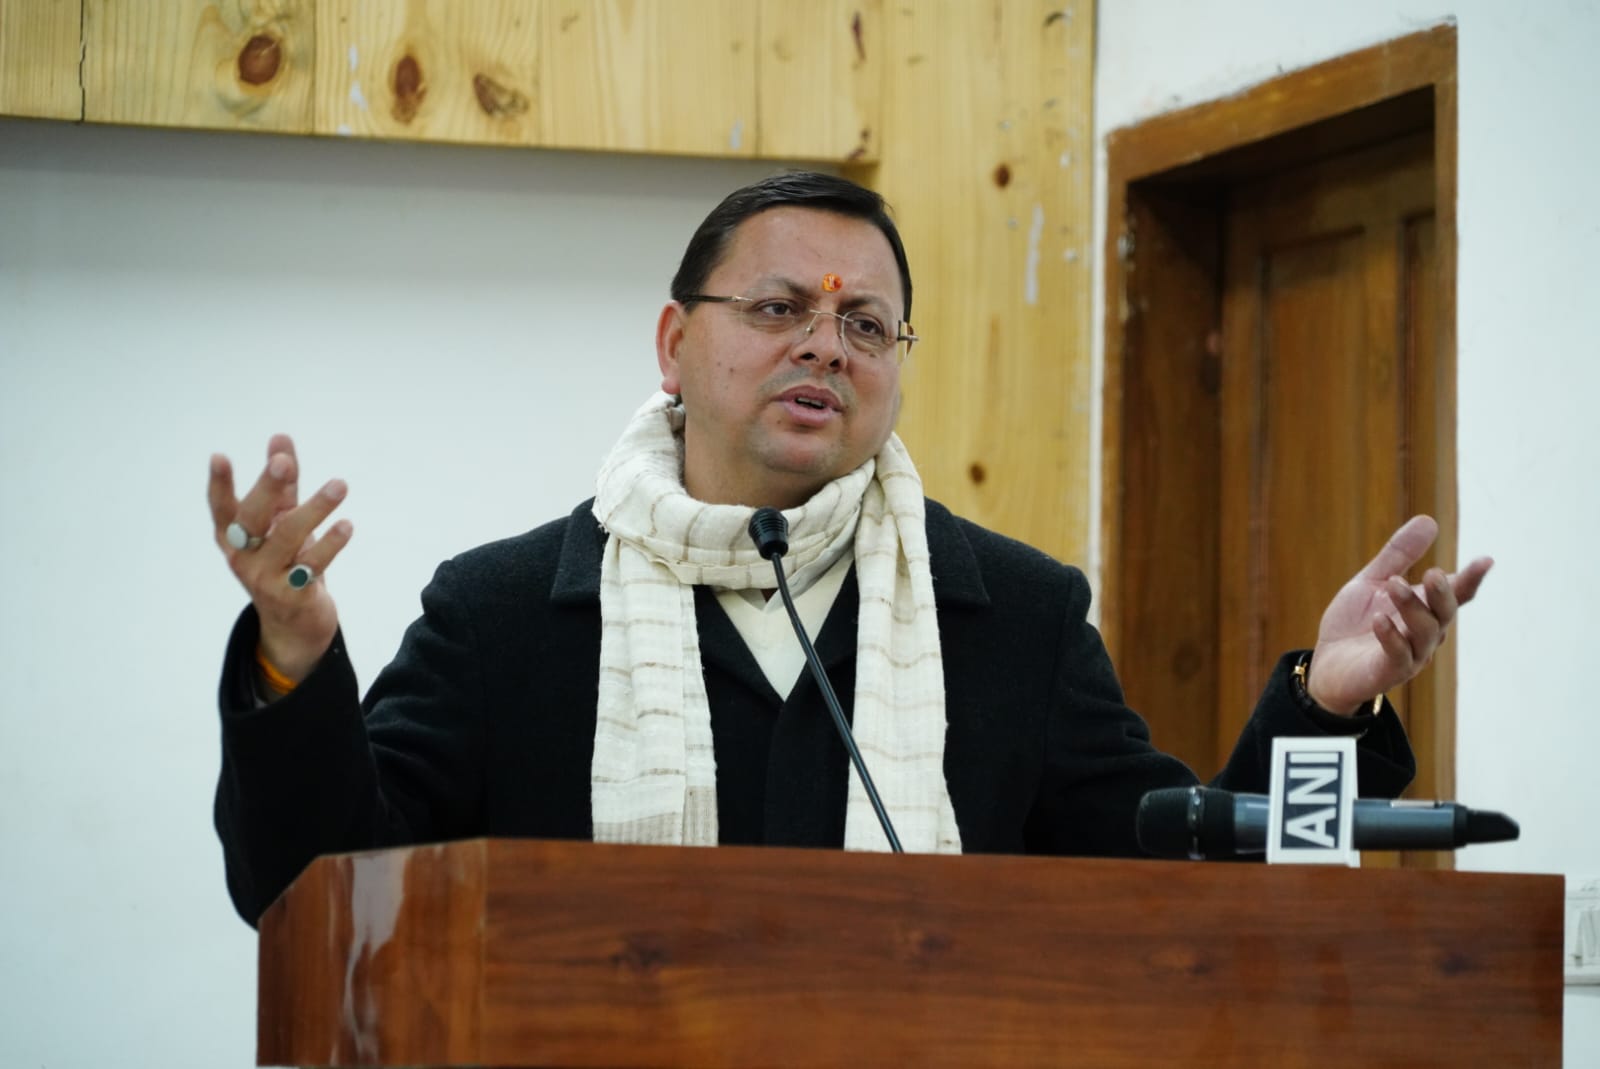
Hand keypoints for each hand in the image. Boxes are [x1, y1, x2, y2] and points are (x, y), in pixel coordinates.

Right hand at [208, 434, 351, 683]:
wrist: (295, 624)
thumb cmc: (285, 561)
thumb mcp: (280, 521)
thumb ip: (282, 484)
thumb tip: (280, 438)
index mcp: (234, 537)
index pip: (221, 508)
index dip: (219, 484)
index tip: (219, 457)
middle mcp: (243, 557)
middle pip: (251, 517)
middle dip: (268, 487)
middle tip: (284, 462)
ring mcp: (265, 578)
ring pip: (288, 537)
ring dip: (315, 508)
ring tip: (339, 484)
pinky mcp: (292, 595)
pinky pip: (312, 565)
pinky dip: (330, 544)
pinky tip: (346, 525)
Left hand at [1307, 515, 1492, 714]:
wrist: (1327, 664)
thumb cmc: (1355, 623)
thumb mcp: (1373, 582)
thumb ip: (1398, 556)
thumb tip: (1429, 520)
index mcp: (1426, 609)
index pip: (1457, 593)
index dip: (1472, 578)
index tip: (1486, 560)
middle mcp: (1426, 633)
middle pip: (1445, 613)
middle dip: (1442, 593)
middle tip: (1433, 573)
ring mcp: (1411, 655)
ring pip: (1424, 632)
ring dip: (1411, 607)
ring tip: (1393, 585)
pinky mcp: (1389, 672)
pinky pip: (1398, 655)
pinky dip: (1391, 636)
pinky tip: (1379, 619)